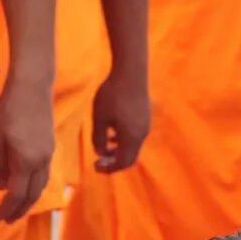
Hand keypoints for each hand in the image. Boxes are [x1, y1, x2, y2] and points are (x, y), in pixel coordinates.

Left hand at [0, 77, 53, 224]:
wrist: (32, 87)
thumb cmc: (8, 110)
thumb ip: (0, 165)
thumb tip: (3, 186)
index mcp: (26, 161)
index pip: (17, 194)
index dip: (7, 209)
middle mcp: (41, 162)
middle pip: (32, 194)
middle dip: (20, 210)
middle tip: (8, 221)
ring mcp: (49, 154)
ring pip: (41, 185)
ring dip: (29, 200)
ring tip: (17, 208)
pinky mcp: (50, 146)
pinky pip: (44, 174)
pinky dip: (34, 186)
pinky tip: (26, 186)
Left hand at [91, 60, 151, 175]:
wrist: (131, 71)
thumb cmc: (112, 94)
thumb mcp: (99, 117)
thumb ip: (98, 138)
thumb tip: (100, 152)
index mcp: (131, 137)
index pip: (123, 163)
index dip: (109, 168)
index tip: (95, 167)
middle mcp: (142, 133)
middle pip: (130, 157)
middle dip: (114, 162)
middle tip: (99, 162)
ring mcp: (146, 124)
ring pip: (133, 146)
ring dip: (118, 151)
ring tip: (103, 149)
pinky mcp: (145, 115)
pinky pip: (135, 135)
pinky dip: (124, 140)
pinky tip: (112, 134)